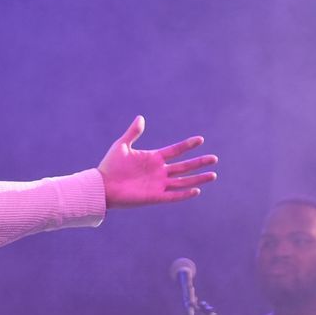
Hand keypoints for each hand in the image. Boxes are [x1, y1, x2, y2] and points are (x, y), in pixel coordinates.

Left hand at [97, 116, 217, 207]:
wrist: (102, 186)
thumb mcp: (122, 146)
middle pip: (184, 166)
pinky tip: (196, 190)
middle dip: (199, 163)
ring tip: (213, 175)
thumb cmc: (110, 166)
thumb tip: (141, 118)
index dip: (188, 145)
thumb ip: (133, 133)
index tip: (200, 139)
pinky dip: (184, 194)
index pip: (176, 151)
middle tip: (214, 159)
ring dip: (198, 178)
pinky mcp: (155, 197)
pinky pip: (173, 195)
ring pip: (183, 181)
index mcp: (154, 158)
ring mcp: (158, 184)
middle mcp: (159, 172)